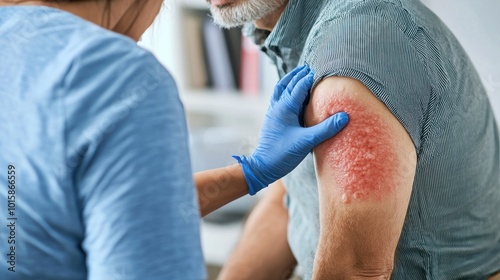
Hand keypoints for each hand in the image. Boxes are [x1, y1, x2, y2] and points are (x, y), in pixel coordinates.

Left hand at [234, 65, 348, 194]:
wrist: (263, 167)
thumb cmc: (282, 154)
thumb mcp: (306, 142)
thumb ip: (325, 129)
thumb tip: (344, 116)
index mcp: (285, 108)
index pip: (300, 86)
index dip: (311, 77)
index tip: (323, 69)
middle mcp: (277, 106)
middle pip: (289, 83)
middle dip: (300, 74)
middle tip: (313, 67)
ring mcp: (274, 112)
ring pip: (281, 89)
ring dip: (291, 80)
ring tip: (301, 73)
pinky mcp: (273, 118)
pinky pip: (280, 98)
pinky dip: (287, 91)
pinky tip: (293, 94)